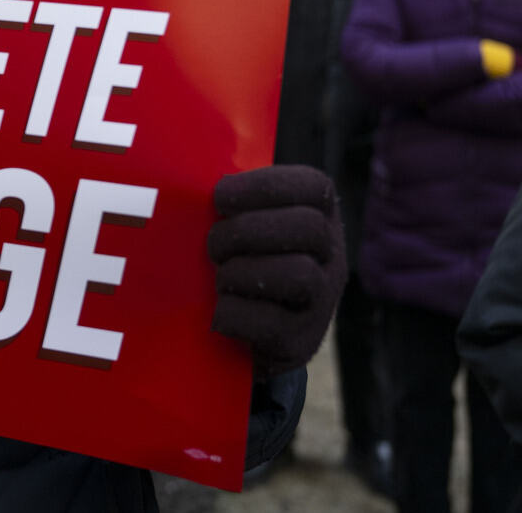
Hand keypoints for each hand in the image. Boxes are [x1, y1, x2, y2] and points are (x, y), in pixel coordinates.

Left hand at [208, 165, 346, 377]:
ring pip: (299, 274)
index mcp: (319, 216)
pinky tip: (219, 309)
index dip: (262, 186)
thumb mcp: (244, 226)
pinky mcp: (301, 341)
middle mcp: (332, 256)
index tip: (220, 198)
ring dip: (241, 272)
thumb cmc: (238, 262)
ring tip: (218, 278)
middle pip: (308, 227)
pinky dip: (234, 313)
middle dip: (246, 231)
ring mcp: (323, 301)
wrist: (246, 336)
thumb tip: (188, 179)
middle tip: (213, 245)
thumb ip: (233, 204)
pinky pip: (272, 323)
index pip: (313, 185)